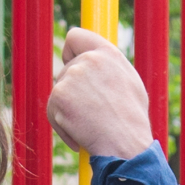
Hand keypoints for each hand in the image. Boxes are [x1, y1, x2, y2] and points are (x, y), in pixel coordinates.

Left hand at [47, 28, 153, 160]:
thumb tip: (95, 63)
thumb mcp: (130, 84)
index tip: (70, 63)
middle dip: (73, 92)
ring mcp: (73, 76)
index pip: (75, 37)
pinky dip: (63, 126)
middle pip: (65, 71)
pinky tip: (81, 135)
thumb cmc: (132, 122)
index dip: (70, 52)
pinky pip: (52, 111)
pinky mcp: (60, 95)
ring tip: (90, 126)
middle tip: (91, 114)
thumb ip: (109, 68)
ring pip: (59, 92)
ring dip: (69, 111)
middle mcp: (89, 59)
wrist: (126, 147)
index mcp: (108, 53)